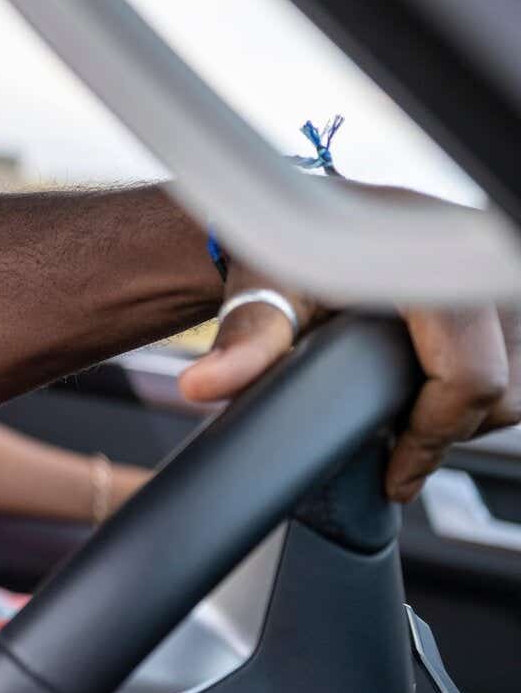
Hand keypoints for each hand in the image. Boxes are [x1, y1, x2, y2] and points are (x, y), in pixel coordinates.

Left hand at [179, 246, 520, 501]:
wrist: (291, 216)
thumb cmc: (278, 250)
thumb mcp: (262, 293)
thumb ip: (243, 343)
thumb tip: (204, 384)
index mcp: (430, 261)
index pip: (469, 376)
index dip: (431, 438)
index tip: (396, 475)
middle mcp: (475, 254)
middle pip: (504, 386)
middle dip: (450, 427)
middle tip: (395, 447)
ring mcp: (495, 265)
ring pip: (517, 377)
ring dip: (468, 407)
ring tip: (407, 415)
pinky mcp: (498, 282)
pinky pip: (515, 355)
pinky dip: (478, 382)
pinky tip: (428, 386)